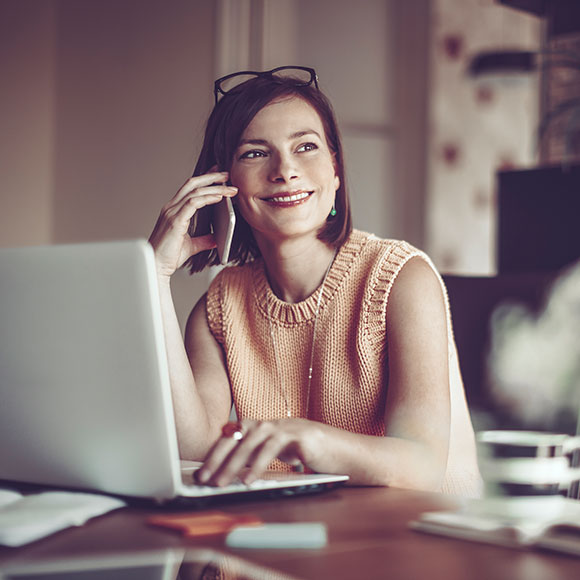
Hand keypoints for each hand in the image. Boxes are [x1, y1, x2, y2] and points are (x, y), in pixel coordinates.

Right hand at [148, 171, 237, 278]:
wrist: (157, 266)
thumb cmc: (168, 256)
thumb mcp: (191, 246)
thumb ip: (203, 240)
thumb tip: (216, 239)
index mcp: (173, 211)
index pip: (189, 188)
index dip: (204, 179)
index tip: (218, 174)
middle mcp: (171, 208)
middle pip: (192, 184)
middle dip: (211, 177)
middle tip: (227, 174)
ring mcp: (172, 212)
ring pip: (195, 191)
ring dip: (215, 188)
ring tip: (230, 188)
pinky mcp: (176, 220)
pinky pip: (193, 203)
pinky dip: (208, 198)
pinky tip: (220, 198)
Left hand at [195, 418, 324, 486]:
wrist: (347, 454)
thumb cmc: (314, 455)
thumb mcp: (282, 455)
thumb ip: (260, 456)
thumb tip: (234, 471)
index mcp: (265, 427)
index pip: (233, 436)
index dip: (215, 453)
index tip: (201, 473)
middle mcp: (272, 423)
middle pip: (237, 435)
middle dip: (217, 457)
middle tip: (205, 478)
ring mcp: (286, 427)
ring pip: (252, 441)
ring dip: (233, 463)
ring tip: (222, 483)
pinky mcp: (299, 435)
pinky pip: (273, 449)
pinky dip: (258, 464)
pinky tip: (249, 479)